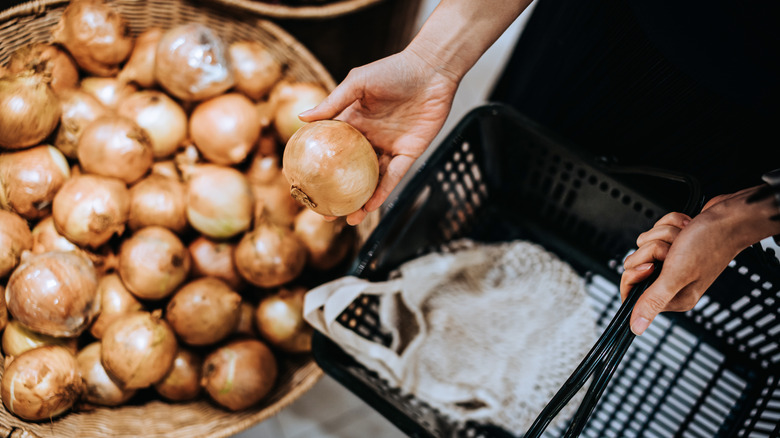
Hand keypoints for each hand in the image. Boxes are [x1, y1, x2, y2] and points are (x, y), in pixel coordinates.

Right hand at [299, 49, 459, 224]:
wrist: (432, 69)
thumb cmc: (394, 70)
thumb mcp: (358, 83)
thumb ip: (333, 103)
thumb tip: (302, 119)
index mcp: (353, 122)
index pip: (330, 149)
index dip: (317, 167)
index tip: (303, 183)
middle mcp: (369, 138)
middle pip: (349, 171)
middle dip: (337, 192)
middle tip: (324, 212)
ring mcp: (388, 147)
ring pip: (371, 180)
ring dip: (361, 200)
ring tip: (348, 219)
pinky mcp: (409, 153)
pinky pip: (393, 176)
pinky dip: (382, 191)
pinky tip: (370, 206)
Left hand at [620, 184, 779, 334]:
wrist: (731, 216)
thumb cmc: (710, 244)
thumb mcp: (676, 274)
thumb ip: (654, 300)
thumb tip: (636, 328)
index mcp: (674, 297)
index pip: (633, 293)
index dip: (634, 275)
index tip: (649, 265)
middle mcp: (673, 282)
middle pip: (636, 264)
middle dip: (652, 250)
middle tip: (673, 251)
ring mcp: (674, 262)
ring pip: (645, 244)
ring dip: (663, 235)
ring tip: (683, 238)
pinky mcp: (676, 244)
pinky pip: (656, 232)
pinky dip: (669, 225)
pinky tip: (686, 228)